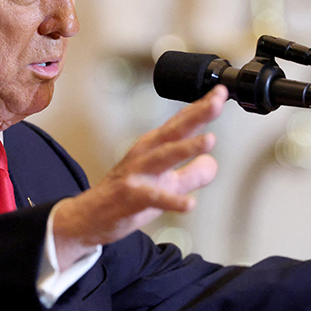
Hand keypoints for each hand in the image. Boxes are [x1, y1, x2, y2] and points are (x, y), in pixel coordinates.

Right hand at [52, 86, 227, 269]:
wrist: (89, 217)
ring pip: (164, 157)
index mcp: (154, 147)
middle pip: (175, 131)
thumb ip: (191, 174)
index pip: (181, 122)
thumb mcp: (165, 184)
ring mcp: (137, 174)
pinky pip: (154, 198)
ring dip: (186, 147)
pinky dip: (172, 200)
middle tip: (218, 101)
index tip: (221, 93)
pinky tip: (189, 204)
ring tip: (209, 140)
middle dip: (197, 115)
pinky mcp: (131, 197)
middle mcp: (145, 155)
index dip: (201, 107)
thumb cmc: (126, 196)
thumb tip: (213, 163)